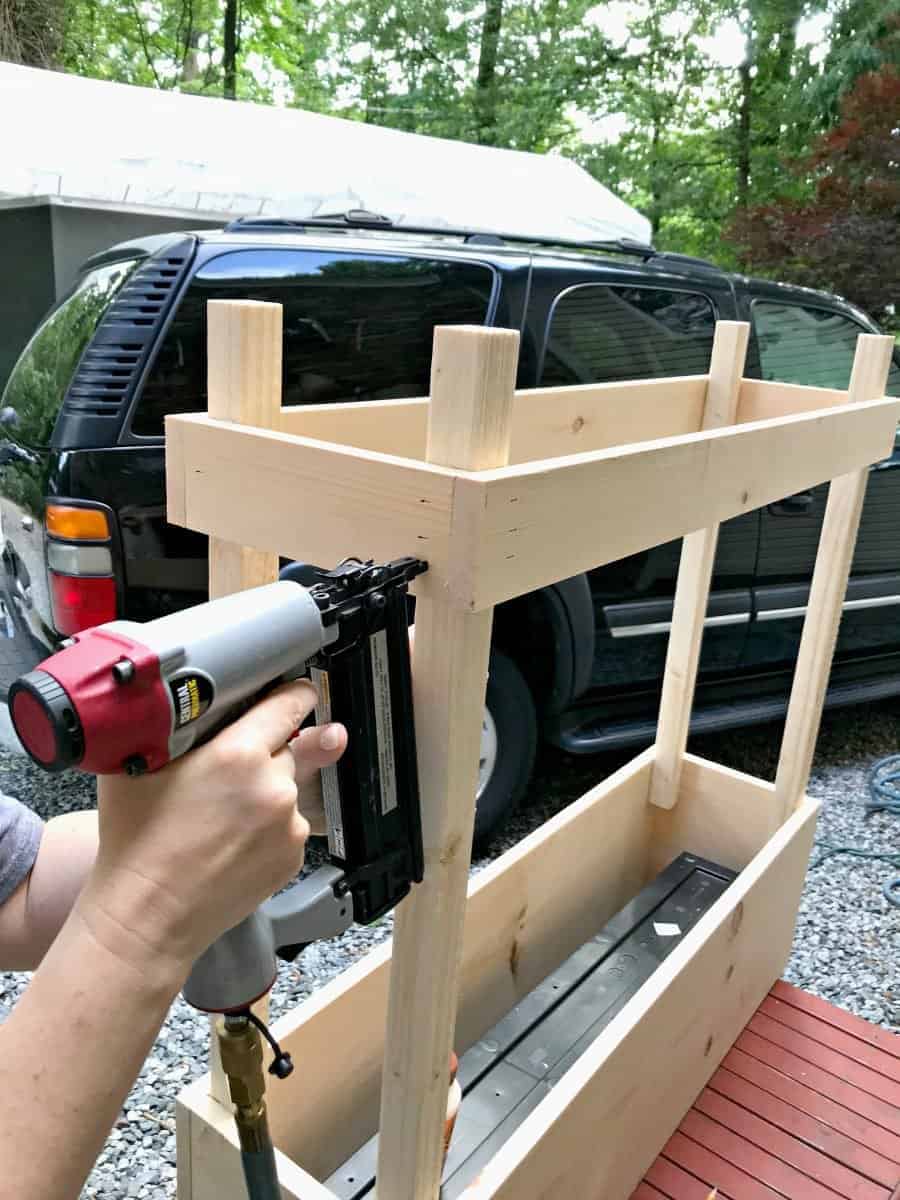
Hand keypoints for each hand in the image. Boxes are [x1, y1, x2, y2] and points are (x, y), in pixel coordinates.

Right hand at [79, 681, 344, 983]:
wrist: (147, 914)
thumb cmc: (137, 841)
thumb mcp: (144, 763)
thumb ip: (179, 725)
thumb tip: (200, 703)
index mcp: (239, 753)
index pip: (288, 703)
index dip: (293, 693)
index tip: (298, 690)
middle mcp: (273, 785)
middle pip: (285, 747)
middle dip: (263, 753)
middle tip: (224, 775)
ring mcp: (288, 823)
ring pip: (287, 787)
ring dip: (266, 792)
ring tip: (222, 816)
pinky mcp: (293, 855)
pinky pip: (288, 824)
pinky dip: (269, 826)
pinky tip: (233, 839)